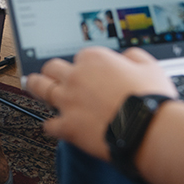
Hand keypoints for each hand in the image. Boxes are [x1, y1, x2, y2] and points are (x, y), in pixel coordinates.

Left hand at [25, 47, 175, 159]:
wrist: (147, 128)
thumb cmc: (151, 99)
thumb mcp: (150, 66)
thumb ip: (134, 56)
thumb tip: (127, 56)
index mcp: (95, 59)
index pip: (80, 56)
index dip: (84, 65)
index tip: (86, 71)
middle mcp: (77, 77)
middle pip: (52, 67)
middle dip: (52, 71)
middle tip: (50, 74)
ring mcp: (69, 101)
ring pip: (41, 88)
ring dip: (35, 86)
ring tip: (31, 84)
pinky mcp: (67, 126)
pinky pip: (49, 124)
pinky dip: (51, 125)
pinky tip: (52, 125)